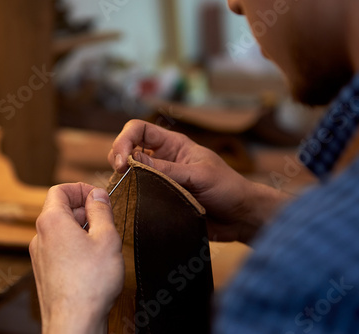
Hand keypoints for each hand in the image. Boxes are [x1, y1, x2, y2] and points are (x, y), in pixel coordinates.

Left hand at [30, 183, 123, 333]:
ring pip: (60, 230)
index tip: (99, 197)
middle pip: (60, 209)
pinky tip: (91, 261)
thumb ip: (101, 211)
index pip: (59, 190)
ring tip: (101, 242)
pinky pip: (59, 248)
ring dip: (81, 228)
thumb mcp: (106, 238)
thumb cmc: (90, 283)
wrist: (74, 323)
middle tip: (106, 220)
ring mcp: (40, 255)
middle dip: (84, 209)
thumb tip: (97, 195)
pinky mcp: (44, 272)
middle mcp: (40, 236)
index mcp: (52, 221)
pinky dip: (74, 245)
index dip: (81, 189)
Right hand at [108, 120, 288, 242]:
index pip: (138, 130)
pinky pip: (138, 195)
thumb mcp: (199, 175)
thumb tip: (132, 161)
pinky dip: (130, 198)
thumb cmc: (227, 188)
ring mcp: (160, 179)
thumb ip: (167, 170)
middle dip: (118, 158)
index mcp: (173, 145)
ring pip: (130, 173)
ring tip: (123, 191)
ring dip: (123, 179)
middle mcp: (162, 159)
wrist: (240, 217)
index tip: (121, 162)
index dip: (124, 140)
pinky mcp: (160, 199)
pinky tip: (129, 205)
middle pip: (128, 149)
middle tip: (120, 176)